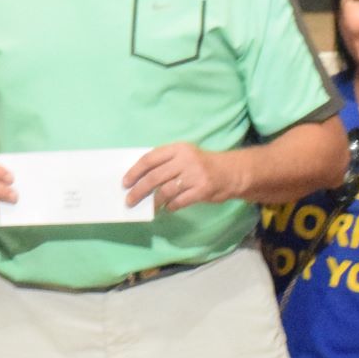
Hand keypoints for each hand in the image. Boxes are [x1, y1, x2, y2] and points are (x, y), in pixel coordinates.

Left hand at [124, 142, 241, 210]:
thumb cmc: (202, 165)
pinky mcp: (203, 190)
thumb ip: (165, 162)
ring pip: (165, 190)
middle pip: (154, 176)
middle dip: (139, 190)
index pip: (150, 159)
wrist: (233, 172)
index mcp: (178, 149)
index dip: (135, 171)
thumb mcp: (184, 156)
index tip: (125, 182)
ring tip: (149, 207)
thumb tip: (138, 178)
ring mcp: (195, 175)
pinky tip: (167, 208)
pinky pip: (179, 201)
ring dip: (154, 201)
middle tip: (130, 200)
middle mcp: (186, 160)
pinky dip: (170, 206)